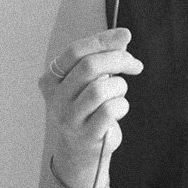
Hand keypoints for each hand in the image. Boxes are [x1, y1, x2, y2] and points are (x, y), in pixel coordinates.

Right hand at [39, 28, 142, 187]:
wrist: (82, 152)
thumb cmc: (89, 108)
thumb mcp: (91, 80)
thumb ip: (103, 56)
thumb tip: (123, 35)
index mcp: (52, 80)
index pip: (75, 51)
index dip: (103, 40)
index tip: (126, 35)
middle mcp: (55, 99)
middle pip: (89, 66)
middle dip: (119, 59)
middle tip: (135, 65)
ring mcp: (69, 118)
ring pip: (101, 88)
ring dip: (120, 86)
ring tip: (120, 94)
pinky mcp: (86, 135)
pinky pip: (111, 110)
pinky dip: (122, 105)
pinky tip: (118, 110)